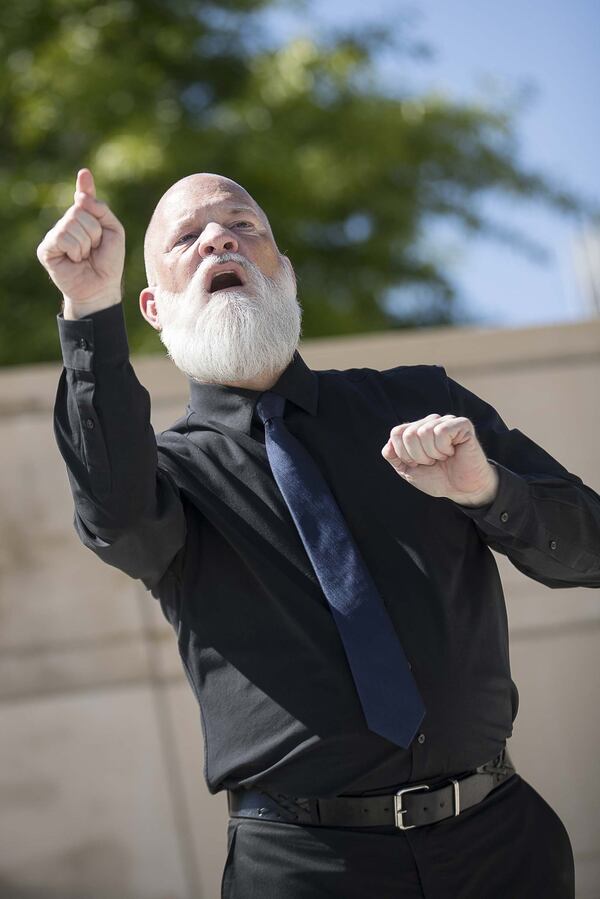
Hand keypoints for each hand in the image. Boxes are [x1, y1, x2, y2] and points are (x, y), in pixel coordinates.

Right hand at [36, 168, 124, 318]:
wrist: (101, 287)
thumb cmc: (108, 262)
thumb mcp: (114, 233)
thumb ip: (102, 210)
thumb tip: (82, 196)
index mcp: (86, 219)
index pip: (84, 198)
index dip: (84, 186)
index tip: (85, 174)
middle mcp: (68, 223)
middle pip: (80, 211)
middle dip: (95, 232)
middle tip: (94, 249)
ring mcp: (56, 234)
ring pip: (72, 223)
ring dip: (86, 243)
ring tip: (85, 256)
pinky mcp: (46, 248)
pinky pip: (62, 237)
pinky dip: (75, 249)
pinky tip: (74, 260)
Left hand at [381, 413, 498, 505]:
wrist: (462, 490)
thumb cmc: (438, 478)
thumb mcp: (409, 471)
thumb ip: (394, 457)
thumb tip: (388, 445)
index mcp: (416, 429)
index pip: (396, 433)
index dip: (404, 454)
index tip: (418, 463)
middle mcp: (430, 422)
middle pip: (409, 434)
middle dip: (418, 456)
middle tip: (433, 462)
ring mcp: (446, 421)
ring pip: (424, 432)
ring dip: (432, 453)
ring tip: (443, 457)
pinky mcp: (462, 424)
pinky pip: (441, 432)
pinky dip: (444, 448)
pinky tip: (452, 452)